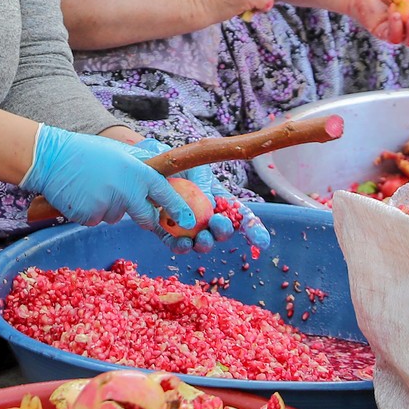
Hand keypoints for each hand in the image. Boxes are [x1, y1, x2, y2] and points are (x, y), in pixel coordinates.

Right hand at [23, 125, 196, 235]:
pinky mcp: (91, 216)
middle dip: (143, 217)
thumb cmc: (85, 152)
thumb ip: (139, 166)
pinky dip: (90, 212)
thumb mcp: (119, 152)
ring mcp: (109, 205)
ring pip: (116, 216)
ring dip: (108, 207)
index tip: (189, 222)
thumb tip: (159, 176)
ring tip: (92, 186)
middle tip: (126, 202)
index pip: (165, 193)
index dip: (178, 209)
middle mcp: (127, 190)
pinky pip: (97, 220)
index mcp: (137, 171)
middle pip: (145, 216)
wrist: (51, 157)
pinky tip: (81, 195)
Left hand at [126, 139, 271, 253]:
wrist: (146, 162)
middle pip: (222, 231)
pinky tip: (183, 244)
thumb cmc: (176, 162)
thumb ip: (203, 182)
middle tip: (217, 224)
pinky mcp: (166, 231)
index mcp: (219, 199)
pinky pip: (176, 243)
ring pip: (201, 242)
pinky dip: (180, 246)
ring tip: (201, 239)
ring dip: (204, 244)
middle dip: (223, 232)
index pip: (241, 216)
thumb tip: (210, 204)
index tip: (262, 243)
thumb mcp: (195, 165)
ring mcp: (187, 225)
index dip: (253, 230)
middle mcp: (206, 216)